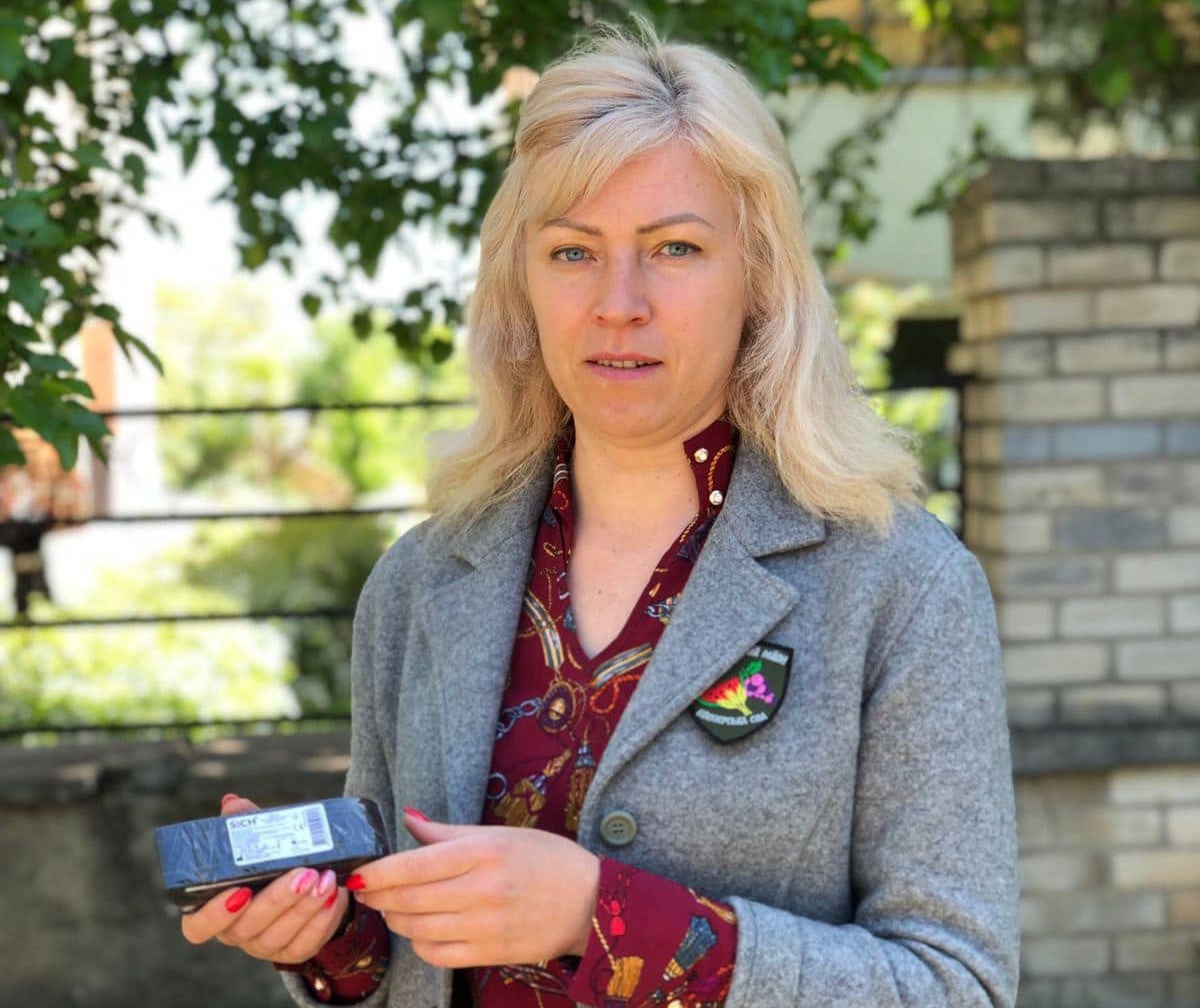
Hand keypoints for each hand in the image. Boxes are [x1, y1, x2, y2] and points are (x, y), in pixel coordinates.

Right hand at [179, 794, 351, 963]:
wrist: (310, 881)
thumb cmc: (272, 860)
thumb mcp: (258, 840)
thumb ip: (244, 824)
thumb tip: (232, 803)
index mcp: (216, 909)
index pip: (197, 926)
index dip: (213, 914)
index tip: (239, 890)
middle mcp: (236, 932)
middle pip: (247, 928)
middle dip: (276, 900)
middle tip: (302, 873)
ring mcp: (264, 945)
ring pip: (278, 936)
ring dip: (303, 908)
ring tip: (324, 878)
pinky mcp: (293, 951)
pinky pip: (304, 944)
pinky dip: (320, 921)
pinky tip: (331, 897)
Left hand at [349, 811, 599, 968]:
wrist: (589, 902)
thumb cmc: (546, 860)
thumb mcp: (499, 834)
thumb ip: (448, 831)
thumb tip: (409, 818)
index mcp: (482, 852)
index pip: (413, 865)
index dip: (376, 872)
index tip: (358, 873)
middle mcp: (481, 889)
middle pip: (408, 899)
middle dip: (378, 896)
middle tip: (366, 890)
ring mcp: (484, 925)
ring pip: (416, 928)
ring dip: (395, 919)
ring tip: (393, 908)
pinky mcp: (489, 953)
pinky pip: (437, 954)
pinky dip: (419, 943)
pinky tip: (420, 930)